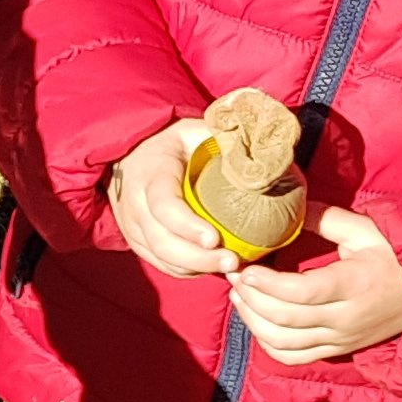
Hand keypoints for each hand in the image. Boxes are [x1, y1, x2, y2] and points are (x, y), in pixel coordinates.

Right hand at [102, 117, 241, 282]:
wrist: (133, 155)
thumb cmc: (175, 143)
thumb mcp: (197, 131)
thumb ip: (226, 139)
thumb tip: (268, 156)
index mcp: (150, 171)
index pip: (163, 204)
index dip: (187, 225)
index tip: (214, 238)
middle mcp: (134, 203)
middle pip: (162, 241)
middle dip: (197, 258)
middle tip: (232, 262)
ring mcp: (132, 226)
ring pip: (161, 257)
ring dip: (196, 268)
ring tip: (230, 268)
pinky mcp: (137, 242)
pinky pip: (161, 264)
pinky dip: (187, 271)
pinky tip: (212, 268)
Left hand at [228, 205, 401, 362]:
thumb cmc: (394, 257)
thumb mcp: (366, 231)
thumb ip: (327, 219)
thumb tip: (290, 208)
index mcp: (354, 284)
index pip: (301, 292)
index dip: (267, 284)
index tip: (245, 269)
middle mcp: (345, 318)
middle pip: (285, 318)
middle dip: (251, 298)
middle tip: (233, 276)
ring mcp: (340, 339)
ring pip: (283, 342)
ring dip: (253, 321)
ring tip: (238, 297)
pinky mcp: (337, 350)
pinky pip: (293, 358)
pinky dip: (268, 344)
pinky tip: (256, 322)